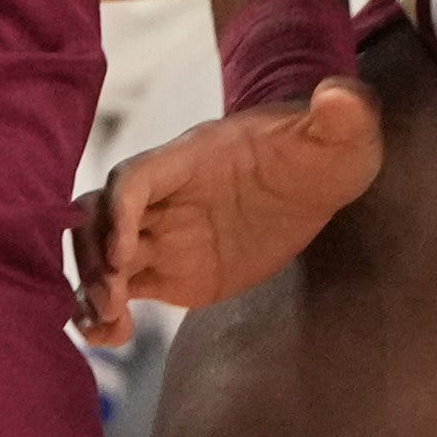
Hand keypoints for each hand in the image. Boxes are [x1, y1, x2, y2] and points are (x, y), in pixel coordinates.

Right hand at [76, 82, 381, 336]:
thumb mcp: (343, 132)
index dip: (121, 211)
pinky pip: (124, 289)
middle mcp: (166, 195)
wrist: (318, 180)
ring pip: (103, 257)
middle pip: (101, 218)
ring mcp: (164, 233)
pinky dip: (107, 314)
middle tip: (110, 301)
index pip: (136, 177)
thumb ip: (341, 113)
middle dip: (96, 257)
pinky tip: (111, 338)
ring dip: (93, 289)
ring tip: (105, 328)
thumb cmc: (326, 147)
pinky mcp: (170, 270)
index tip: (125, 254)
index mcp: (192, 158)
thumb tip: (340, 98)